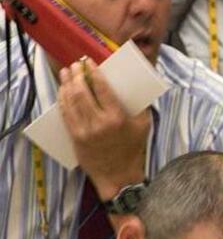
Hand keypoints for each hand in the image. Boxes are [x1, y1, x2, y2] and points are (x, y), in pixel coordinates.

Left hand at [58, 59, 150, 199]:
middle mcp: (100, 123)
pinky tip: (62, 91)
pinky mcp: (76, 138)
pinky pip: (66, 115)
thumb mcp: (144, 126)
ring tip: (66, 73)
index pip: (102, 88)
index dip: (93, 72)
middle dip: (76, 75)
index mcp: (117, 117)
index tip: (89, 62)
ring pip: (71, 101)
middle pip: (82, 92)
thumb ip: (142, 106)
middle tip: (75, 65)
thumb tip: (137, 86)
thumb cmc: (133, 150)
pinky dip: (62, 100)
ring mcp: (85, 131)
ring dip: (66, 84)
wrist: (119, 176)